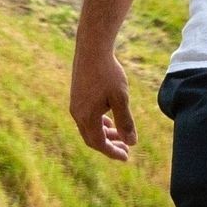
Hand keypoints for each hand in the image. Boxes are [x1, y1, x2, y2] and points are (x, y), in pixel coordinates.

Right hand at [69, 46, 136, 161]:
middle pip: (92, 139)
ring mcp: (75, 105)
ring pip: (89, 128)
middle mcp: (77, 114)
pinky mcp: (76, 97)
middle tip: (126, 149)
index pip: (99, 144)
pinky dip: (99, 123)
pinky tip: (110, 119)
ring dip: (105, 134)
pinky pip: (87, 118)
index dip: (113, 152)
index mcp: (87, 117)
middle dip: (109, 145)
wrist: (92, 49)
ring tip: (121, 134)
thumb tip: (132, 142)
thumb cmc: (108, 73)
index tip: (126, 157)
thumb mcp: (121, 98)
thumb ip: (125, 122)